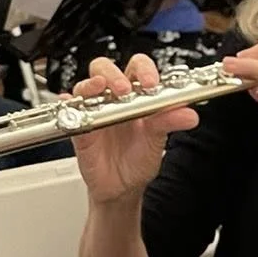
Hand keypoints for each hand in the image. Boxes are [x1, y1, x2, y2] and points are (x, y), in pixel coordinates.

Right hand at [69, 54, 198, 206]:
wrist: (123, 188)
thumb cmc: (139, 160)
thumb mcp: (157, 141)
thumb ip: (170, 123)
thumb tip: (189, 114)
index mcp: (136, 97)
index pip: (137, 69)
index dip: (143, 70)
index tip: (151, 83)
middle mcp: (113, 99)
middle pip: (105, 68)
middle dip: (113, 74)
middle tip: (123, 89)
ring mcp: (94, 111)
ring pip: (85, 86)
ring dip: (91, 85)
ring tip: (100, 90)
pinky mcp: (80, 128)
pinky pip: (69, 112)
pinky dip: (68, 104)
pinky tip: (71, 105)